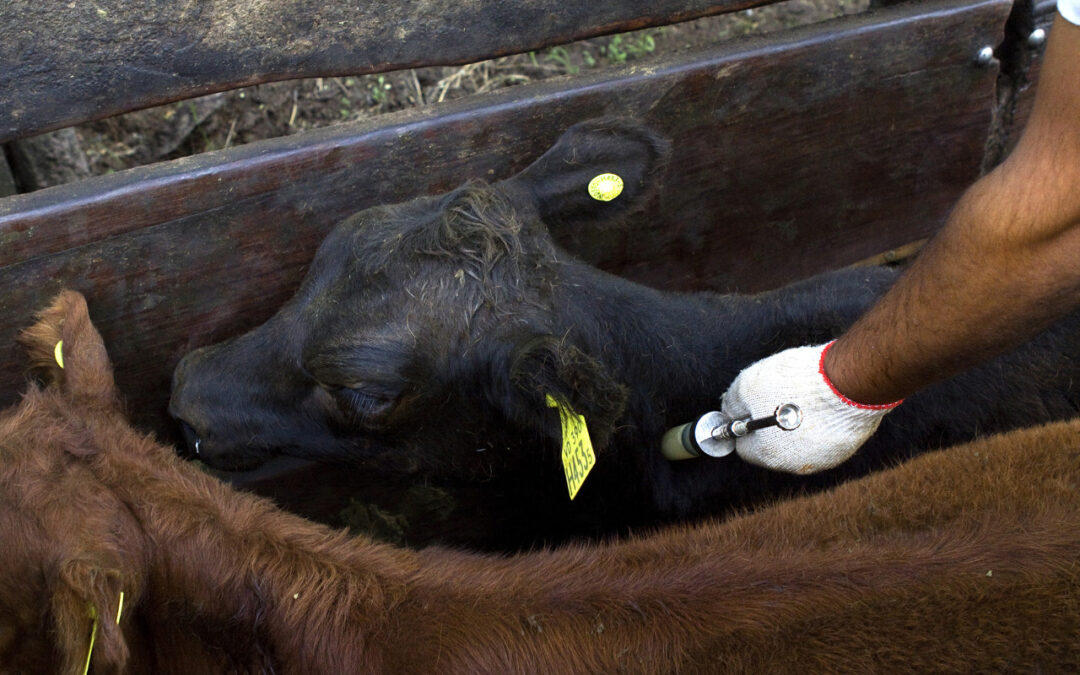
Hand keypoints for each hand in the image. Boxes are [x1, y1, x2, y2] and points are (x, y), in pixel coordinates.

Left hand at [721, 342, 899, 473]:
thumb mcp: (747, 385)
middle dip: (769, 428)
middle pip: (772, 447)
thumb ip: (733, 403)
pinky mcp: (845, 448)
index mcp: (768, 455)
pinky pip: (824, 438)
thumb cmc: (795, 383)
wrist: (848, 381)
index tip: (748, 409)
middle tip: (775, 399)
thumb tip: (730, 411)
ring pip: (800, 443)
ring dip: (796, 427)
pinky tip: (820, 405)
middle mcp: (796, 465)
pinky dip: (820, 424)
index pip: (745, 447)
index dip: (744, 425)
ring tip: (800, 399)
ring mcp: (824, 459)